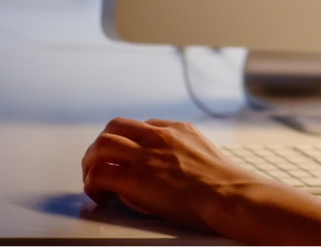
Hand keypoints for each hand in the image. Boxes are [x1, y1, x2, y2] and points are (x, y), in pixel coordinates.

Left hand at [81, 117, 265, 232]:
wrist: (229, 195)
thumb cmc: (226, 184)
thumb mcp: (208, 155)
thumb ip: (188, 154)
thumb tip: (178, 169)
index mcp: (179, 130)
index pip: (142, 125)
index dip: (129, 142)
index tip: (127, 157)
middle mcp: (160, 137)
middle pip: (115, 127)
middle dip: (102, 145)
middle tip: (100, 164)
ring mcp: (146, 156)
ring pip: (101, 144)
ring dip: (91, 162)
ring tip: (94, 179)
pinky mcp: (136, 179)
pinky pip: (99, 173)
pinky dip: (93, 184)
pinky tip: (100, 196)